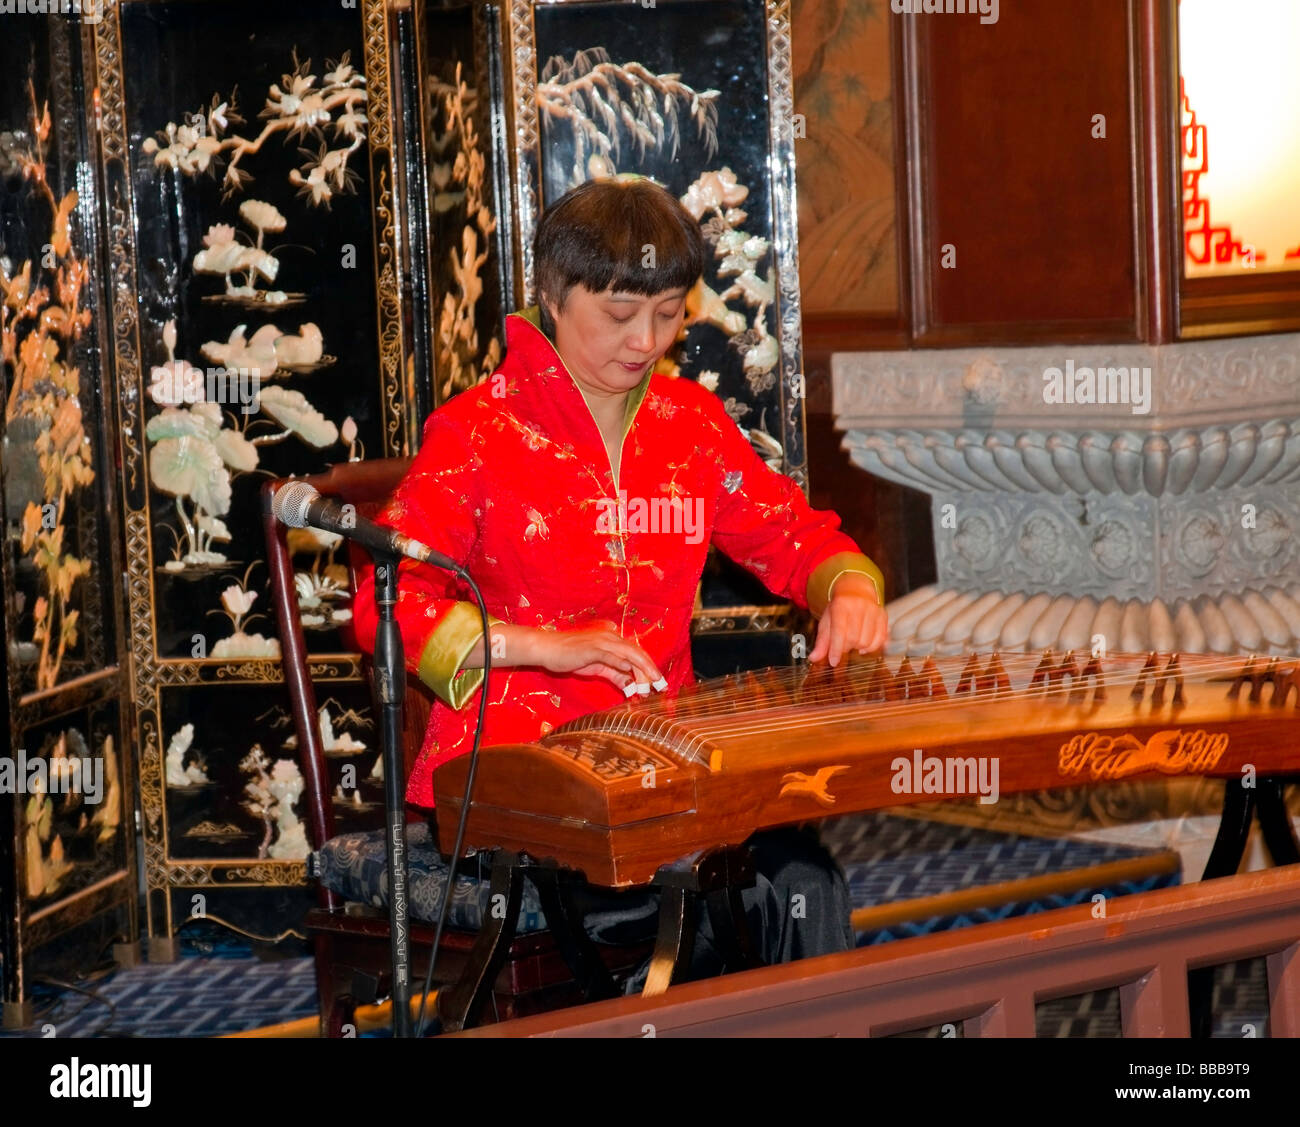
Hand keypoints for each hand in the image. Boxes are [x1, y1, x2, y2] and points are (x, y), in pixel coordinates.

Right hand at [514, 622, 664, 694]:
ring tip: (651, 682)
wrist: (547, 649)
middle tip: (661, 685)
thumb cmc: (570, 657)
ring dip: (641, 668)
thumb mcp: (597, 668)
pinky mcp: (591, 647)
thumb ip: (615, 674)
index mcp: (612, 641)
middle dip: (650, 669)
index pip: (636, 654)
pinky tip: (628, 670)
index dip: (649, 668)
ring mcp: (601, 641)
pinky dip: (620, 661)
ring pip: (627, 653)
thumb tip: (631, 686)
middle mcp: (610, 638)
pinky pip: (609, 654)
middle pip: (636, 653)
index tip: (658, 683)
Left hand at [809, 574, 888, 666]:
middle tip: (843, 646)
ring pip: (867, 641)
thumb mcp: (826, 621)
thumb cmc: (839, 608)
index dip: (836, 650)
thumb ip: (821, 641)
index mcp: (840, 606)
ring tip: (853, 643)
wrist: (855, 589)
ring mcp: (872, 610)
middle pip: (854, 638)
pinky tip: (865, 646)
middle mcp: (858, 606)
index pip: (839, 632)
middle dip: (846, 648)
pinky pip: (880, 639)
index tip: (833, 662)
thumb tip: (814, 658)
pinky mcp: (882, 615)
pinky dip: (872, 647)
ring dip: (859, 648)